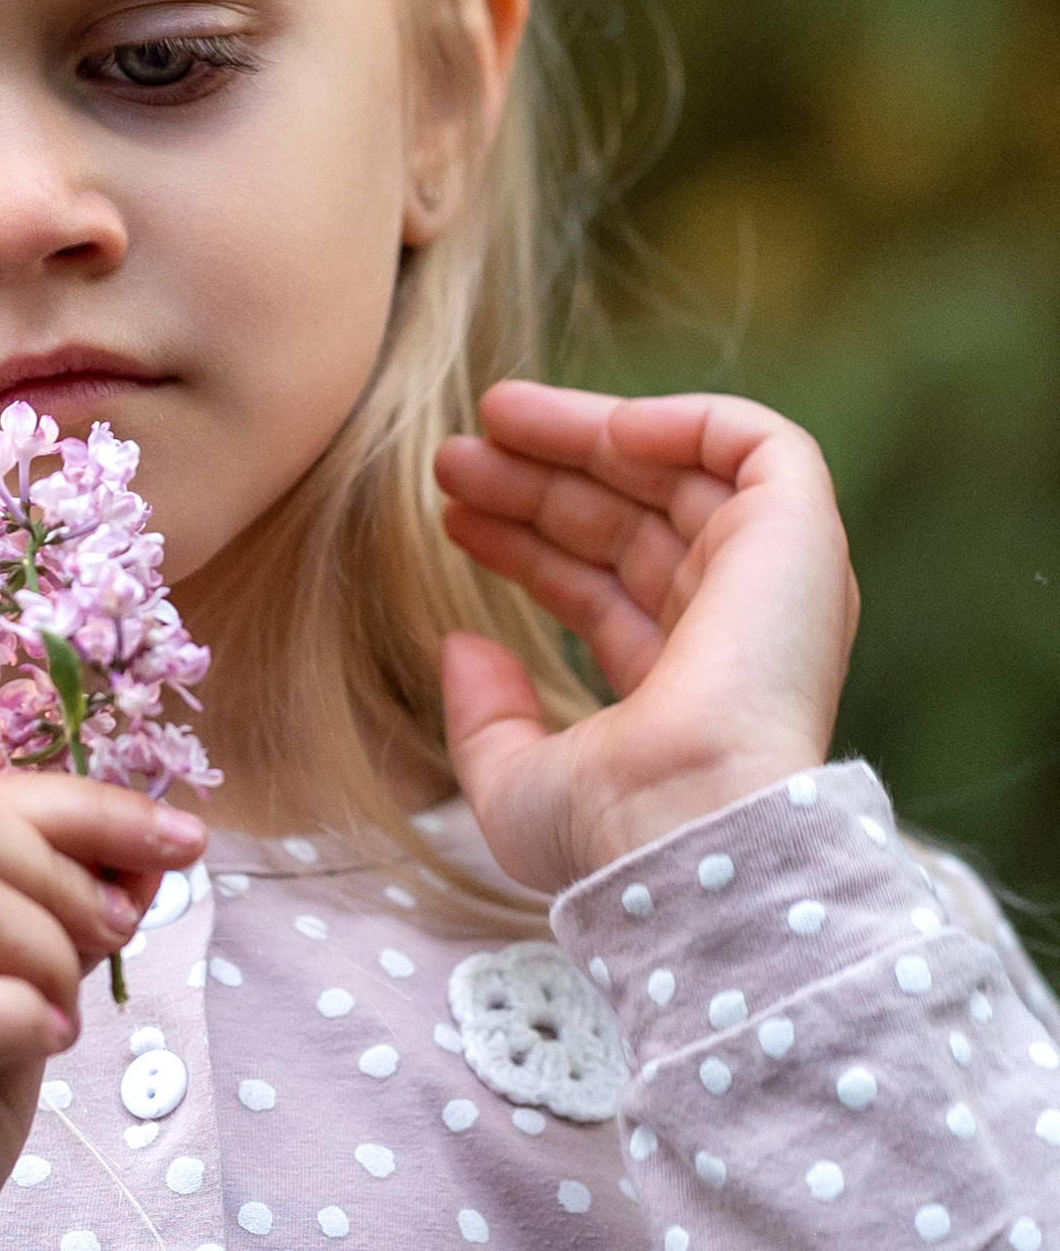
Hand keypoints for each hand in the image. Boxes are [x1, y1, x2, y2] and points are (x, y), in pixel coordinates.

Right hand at [0, 772, 206, 1250]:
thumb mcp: (3, 1004)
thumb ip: (53, 924)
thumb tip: (149, 848)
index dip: (85, 804)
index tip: (183, 837)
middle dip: (68, 864)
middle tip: (116, 938)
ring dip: (49, 949)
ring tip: (65, 1016)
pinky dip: (23, 1015)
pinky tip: (47, 1047)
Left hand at [432, 381, 858, 893]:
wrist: (688, 825)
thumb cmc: (609, 831)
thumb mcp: (517, 783)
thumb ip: (485, 718)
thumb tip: (462, 647)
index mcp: (682, 687)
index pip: (600, 589)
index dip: (527, 545)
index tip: (453, 516)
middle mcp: (735, 629)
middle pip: (629, 523)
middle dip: (540, 481)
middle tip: (452, 458)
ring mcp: (772, 580)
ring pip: (678, 474)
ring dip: (584, 437)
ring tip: (488, 419)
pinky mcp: (799, 535)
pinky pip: (757, 444)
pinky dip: (681, 420)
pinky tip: (599, 428)